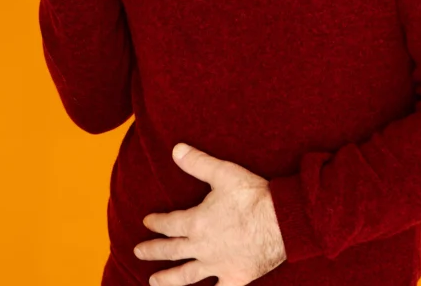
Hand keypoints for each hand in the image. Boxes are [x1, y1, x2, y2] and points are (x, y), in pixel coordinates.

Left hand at [135, 144, 286, 285]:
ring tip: (153, 282)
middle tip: (137, 251)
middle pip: (171, 250)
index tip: (147, 222)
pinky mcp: (236, 277)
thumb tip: (175, 148)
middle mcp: (202, 247)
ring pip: (186, 275)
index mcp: (196, 223)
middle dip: (153, 250)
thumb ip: (197, 162)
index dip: (156, 222)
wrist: (283, 221)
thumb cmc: (253, 196)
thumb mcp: (222, 173)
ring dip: (168, 279)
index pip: (169, 224)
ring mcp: (218, 264)